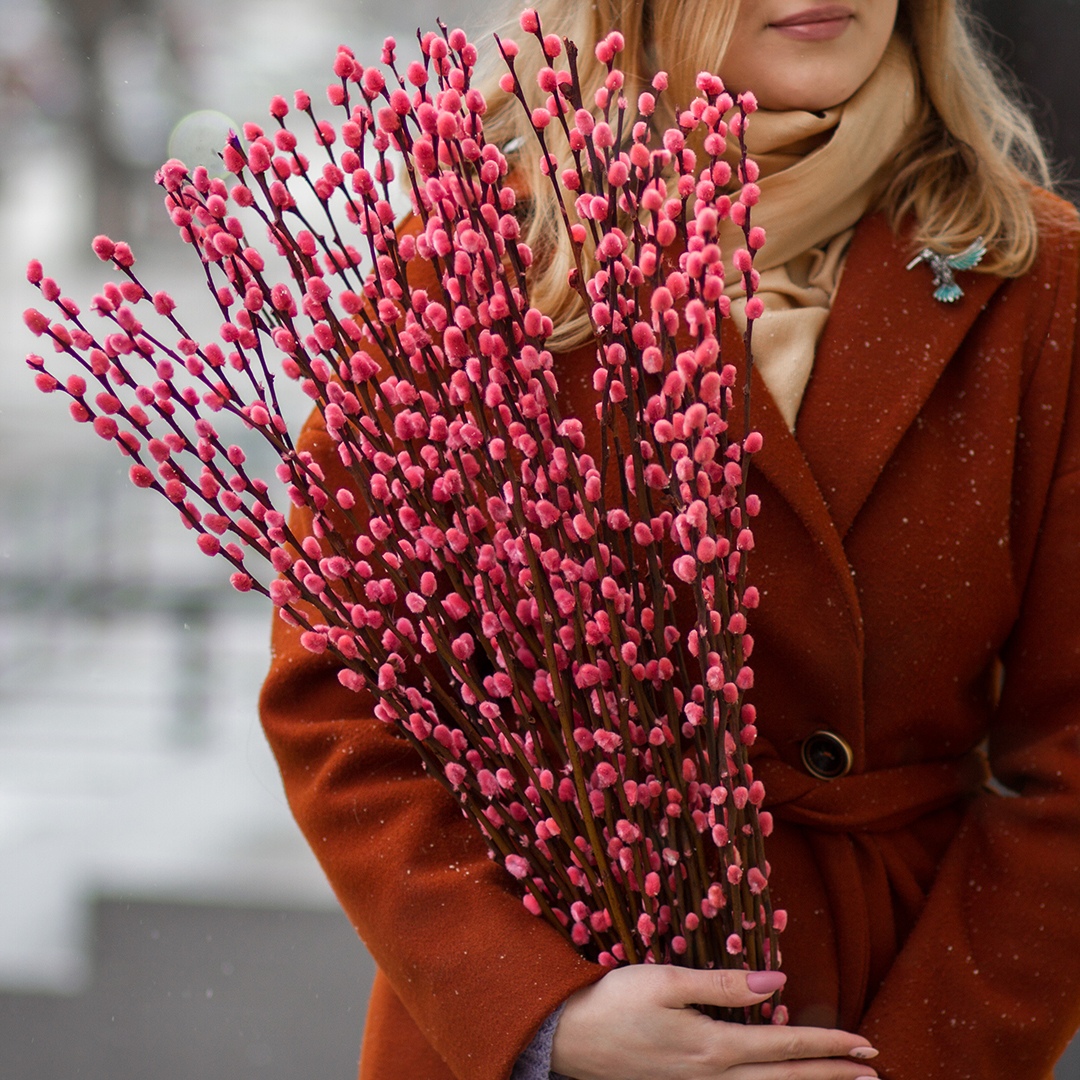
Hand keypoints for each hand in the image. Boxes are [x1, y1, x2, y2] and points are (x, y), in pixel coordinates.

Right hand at [550, 965, 878, 1079]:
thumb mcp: (667, 981)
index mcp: (713, 1047)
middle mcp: (714, 1077)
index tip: (864, 1043)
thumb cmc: (615, 1002)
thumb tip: (778, 983)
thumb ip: (724, 984)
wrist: (569, 1039)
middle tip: (874, 1074)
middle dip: (833, 1077)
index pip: (785, 1048)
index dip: (828, 1045)